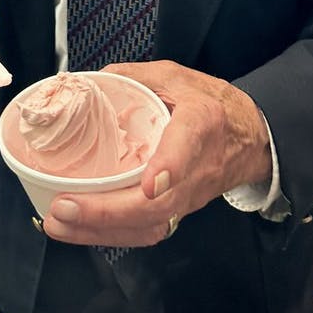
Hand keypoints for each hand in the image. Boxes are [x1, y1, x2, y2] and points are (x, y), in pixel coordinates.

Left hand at [43, 60, 271, 247]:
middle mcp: (197, 166)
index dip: (168, 167)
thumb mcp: (176, 76)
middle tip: (65, 207)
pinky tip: (81, 231)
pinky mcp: (180, 210)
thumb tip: (88, 81)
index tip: (149, 184)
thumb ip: (133, 76)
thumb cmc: (213, 104)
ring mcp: (190, 195)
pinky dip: (112, 236)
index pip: (187, 146)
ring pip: (150, 225)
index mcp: (200, 121)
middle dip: (108, 212)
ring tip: (61, 223)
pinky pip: (147, 232)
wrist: (251, 137)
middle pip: (158, 203)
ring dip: (102, 230)